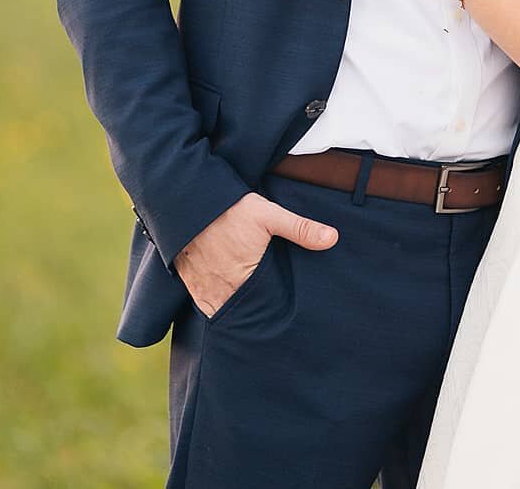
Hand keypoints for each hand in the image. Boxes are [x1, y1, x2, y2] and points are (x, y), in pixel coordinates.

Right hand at [174, 191, 337, 318]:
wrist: (186, 203)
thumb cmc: (229, 209)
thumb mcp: (268, 215)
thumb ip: (300, 229)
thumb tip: (333, 239)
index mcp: (244, 281)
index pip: (265, 309)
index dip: (274, 313)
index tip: (284, 315)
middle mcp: (221, 293)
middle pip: (244, 313)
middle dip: (257, 315)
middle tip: (270, 317)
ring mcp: (203, 291)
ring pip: (224, 311)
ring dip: (236, 310)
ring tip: (252, 309)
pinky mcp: (190, 284)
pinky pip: (206, 304)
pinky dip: (217, 304)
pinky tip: (229, 297)